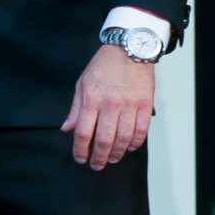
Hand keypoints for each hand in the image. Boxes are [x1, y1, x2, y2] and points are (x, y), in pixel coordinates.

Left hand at [61, 44, 154, 169]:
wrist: (130, 49)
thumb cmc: (103, 66)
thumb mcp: (82, 84)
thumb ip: (76, 109)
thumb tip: (67, 129)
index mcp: (92, 99)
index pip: (84, 131)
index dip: (80, 149)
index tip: (80, 159)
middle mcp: (111, 104)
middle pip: (104, 139)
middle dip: (99, 156)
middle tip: (96, 165)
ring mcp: (130, 105)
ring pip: (124, 138)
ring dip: (117, 152)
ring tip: (112, 159)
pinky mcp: (146, 104)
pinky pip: (142, 130)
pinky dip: (136, 142)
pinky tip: (130, 148)